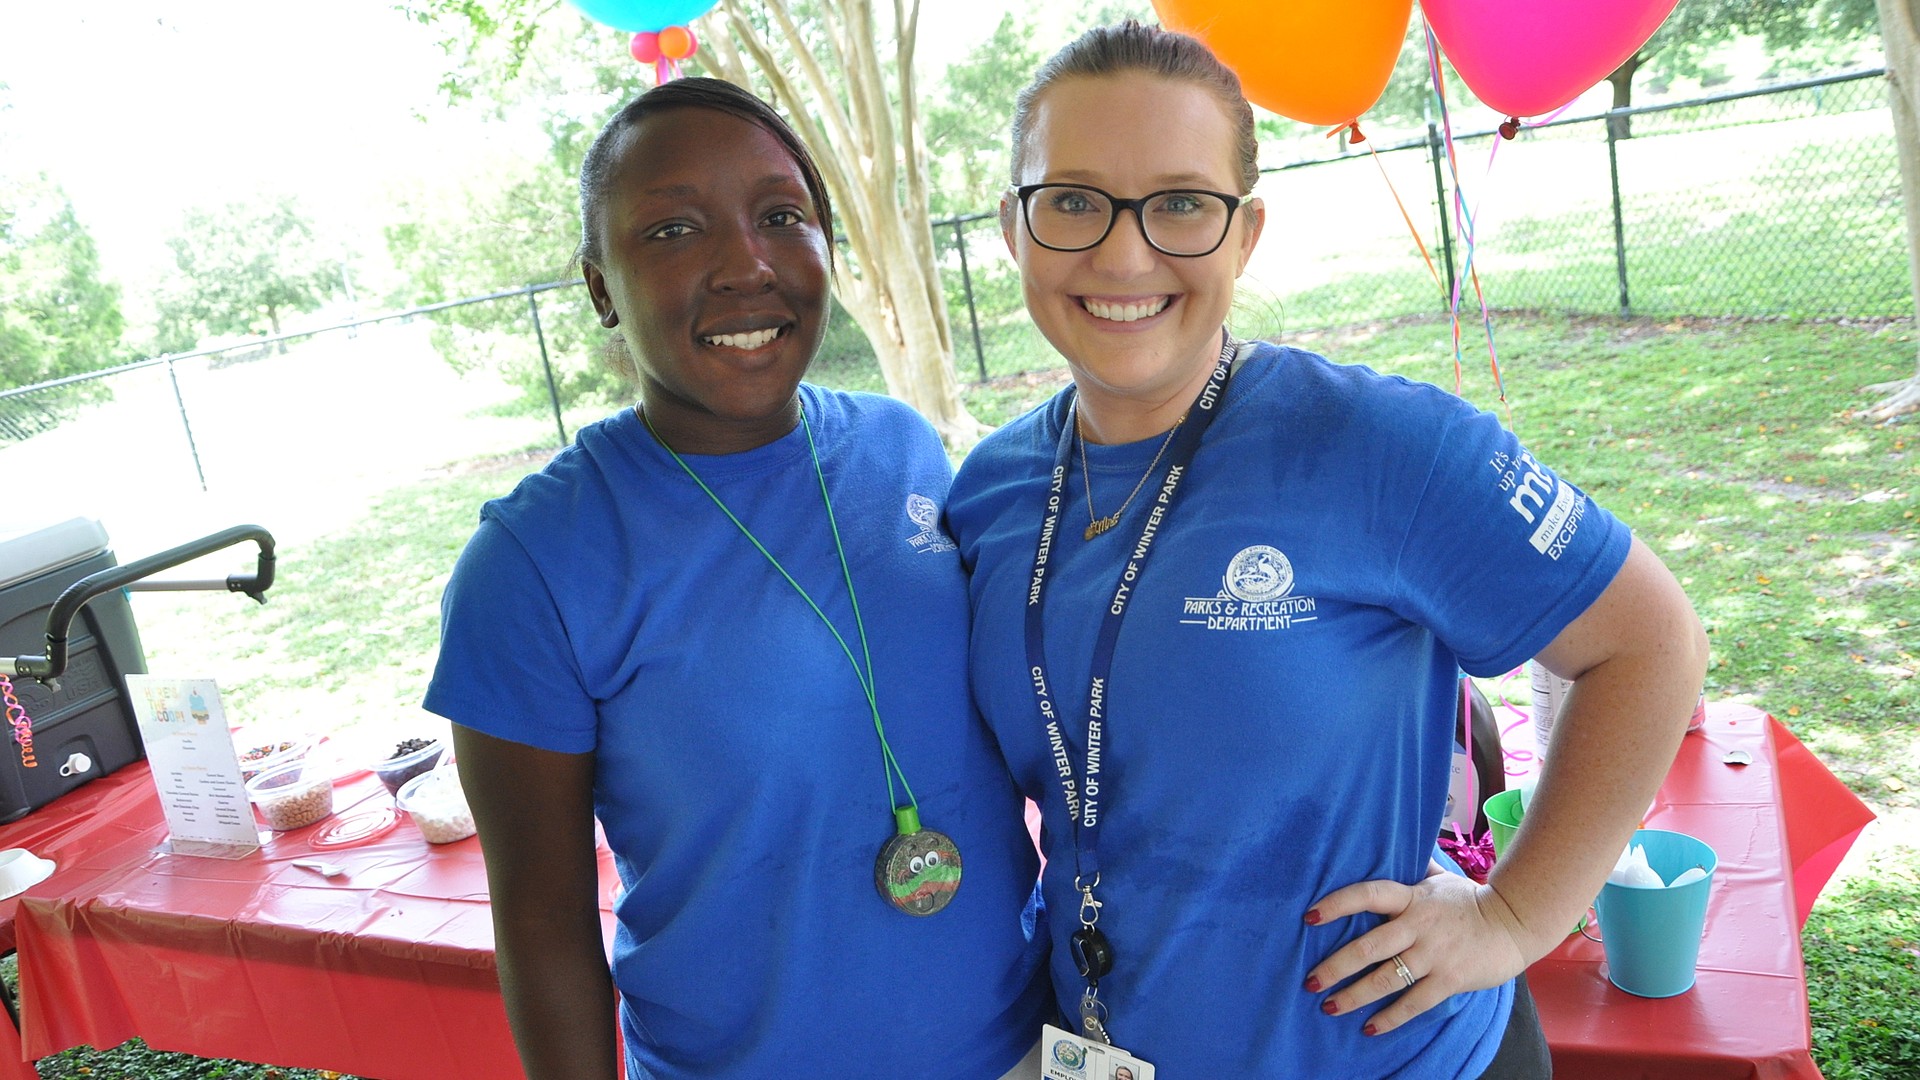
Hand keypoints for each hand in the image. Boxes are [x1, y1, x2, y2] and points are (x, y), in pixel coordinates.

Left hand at [1303, 859, 1529, 1035]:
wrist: (1516, 923)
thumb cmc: (1472, 900)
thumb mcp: (1441, 879)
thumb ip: (1415, 869)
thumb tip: (1394, 844)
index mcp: (1412, 898)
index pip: (1368, 895)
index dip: (1337, 904)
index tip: (1309, 917)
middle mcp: (1418, 925)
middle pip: (1369, 946)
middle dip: (1336, 965)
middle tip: (1310, 981)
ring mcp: (1434, 954)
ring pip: (1386, 978)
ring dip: (1355, 995)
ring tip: (1329, 1007)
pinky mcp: (1450, 979)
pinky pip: (1414, 1002)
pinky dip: (1391, 1017)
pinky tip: (1370, 1028)